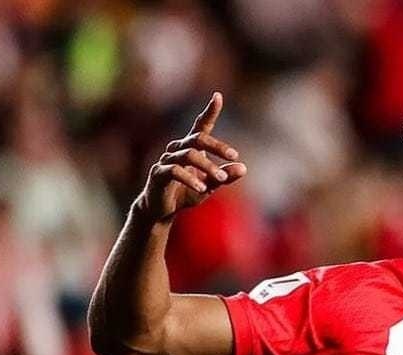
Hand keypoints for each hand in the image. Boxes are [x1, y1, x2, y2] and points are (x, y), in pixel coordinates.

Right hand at [136, 92, 246, 222]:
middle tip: (234, 156)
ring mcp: (166, 159)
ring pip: (189, 155)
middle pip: (198, 138)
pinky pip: (175, 170)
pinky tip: (202, 188)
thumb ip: (224, 177)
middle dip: (217, 146)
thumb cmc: (186, 194)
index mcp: (190, 148)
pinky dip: (190, 179)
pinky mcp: (158, 173)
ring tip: (221, 179)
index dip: (209, 111)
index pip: (201, 126)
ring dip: (207, 166)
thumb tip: (244, 168)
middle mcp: (178, 148)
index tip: (217, 96)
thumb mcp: (210, 187)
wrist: (161, 210)